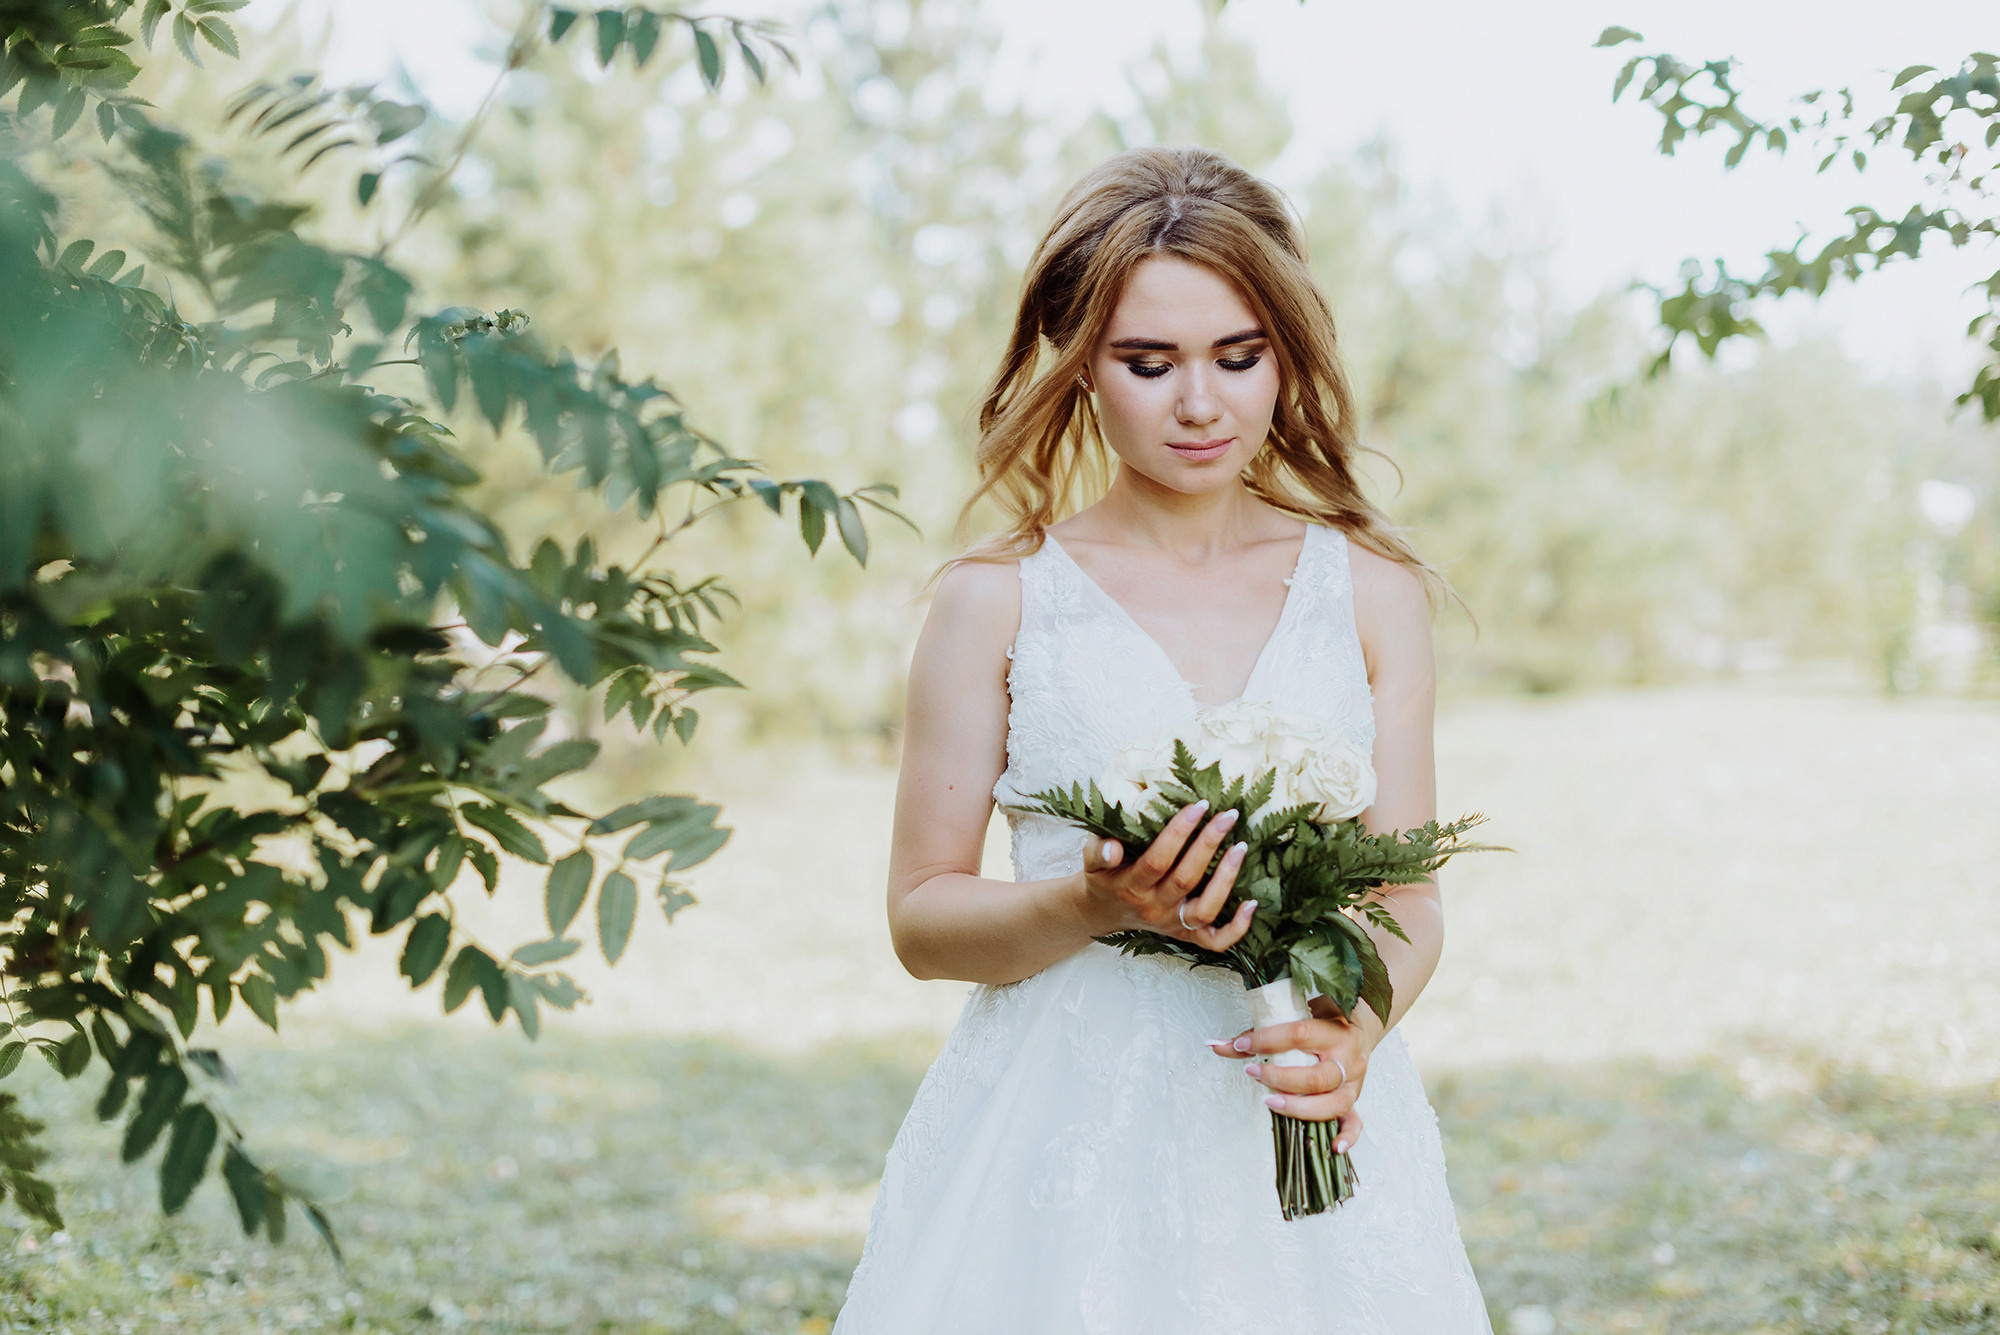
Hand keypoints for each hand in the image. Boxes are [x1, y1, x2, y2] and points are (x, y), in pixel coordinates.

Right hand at [1080, 800, 1255, 950]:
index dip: (1178, 833)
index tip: (1198, 806)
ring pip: (1204, 909)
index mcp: (1130, 887)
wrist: (1102, 912)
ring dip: (1226, 879)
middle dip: (1209, 844)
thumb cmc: (1103, 877)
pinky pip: (1215, 941)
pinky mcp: (1186, 936)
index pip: (1157, 860)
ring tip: (1241, 847)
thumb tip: (1113, 848)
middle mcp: (1153, 908)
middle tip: (1228, 815)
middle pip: (1186, 879)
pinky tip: (1252, 902)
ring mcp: (1172, 925)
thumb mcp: (1091, 861)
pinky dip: (1237, 927)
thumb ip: (1098, 851)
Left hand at [1208, 1002, 1373, 1150]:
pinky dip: (1347, 1136)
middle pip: (1316, 1077)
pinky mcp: (1354, 1099)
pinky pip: (1355, 1122)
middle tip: (1252, 1073)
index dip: (1268, 1041)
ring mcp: (1353, 1083)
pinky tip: (1333, 1146)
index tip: (1242, 1046)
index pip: (1301, 1035)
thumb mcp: (1295, 1015)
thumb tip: (1215, 1044)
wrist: (1360, 1027)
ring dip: (1297, 1107)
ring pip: (1331, 1103)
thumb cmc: (1325, 1020)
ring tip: (1269, 1101)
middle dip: (1279, 1078)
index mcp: (1335, 1032)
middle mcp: (1348, 1060)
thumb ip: (1258, 1030)